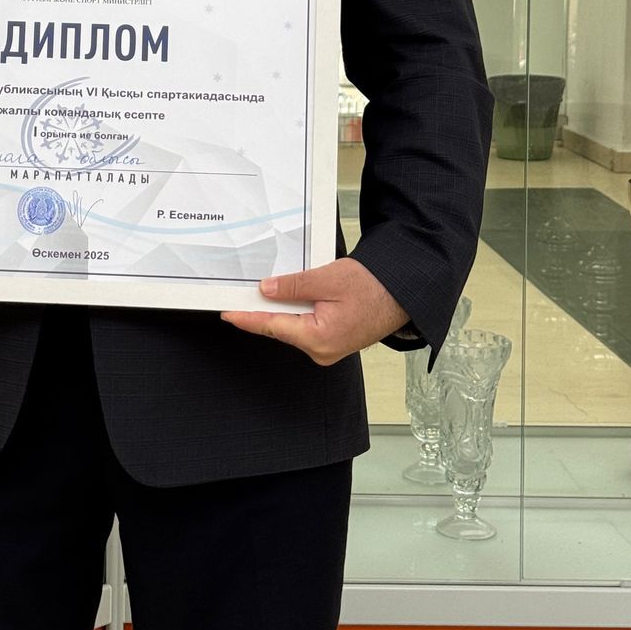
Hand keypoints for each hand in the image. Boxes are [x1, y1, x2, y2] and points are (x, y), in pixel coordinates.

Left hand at [220, 259, 408, 366]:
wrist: (404, 292)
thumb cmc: (374, 287)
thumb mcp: (328, 279)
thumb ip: (293, 287)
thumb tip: (265, 290)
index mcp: (319, 338)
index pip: (272, 327)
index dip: (246, 318)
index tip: (227, 312)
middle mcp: (322, 350)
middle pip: (280, 328)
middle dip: (262, 310)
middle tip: (241, 293)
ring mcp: (328, 348)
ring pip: (293, 326)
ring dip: (281, 309)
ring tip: (267, 290)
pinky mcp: (333, 341)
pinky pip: (306, 326)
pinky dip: (295, 312)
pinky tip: (290, 297)